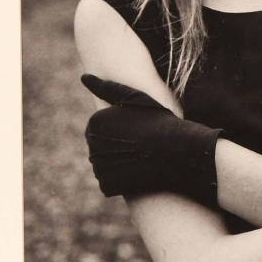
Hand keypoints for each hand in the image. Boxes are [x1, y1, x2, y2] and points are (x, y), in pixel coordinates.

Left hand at [81, 73, 222, 206]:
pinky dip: (122, 179)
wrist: (178, 153)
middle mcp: (92, 144)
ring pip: (106, 165)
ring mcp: (98, 166)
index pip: (101, 128)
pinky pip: (110, 182)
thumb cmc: (160, 121)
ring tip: (142, 157)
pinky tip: (139, 171)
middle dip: (118, 147)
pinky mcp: (107, 185)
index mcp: (95, 122)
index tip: (138, 130)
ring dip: (120, 164)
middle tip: (142, 145)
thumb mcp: (134, 98)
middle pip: (102, 147)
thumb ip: (106, 87)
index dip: (122, 130)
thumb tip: (83, 76)